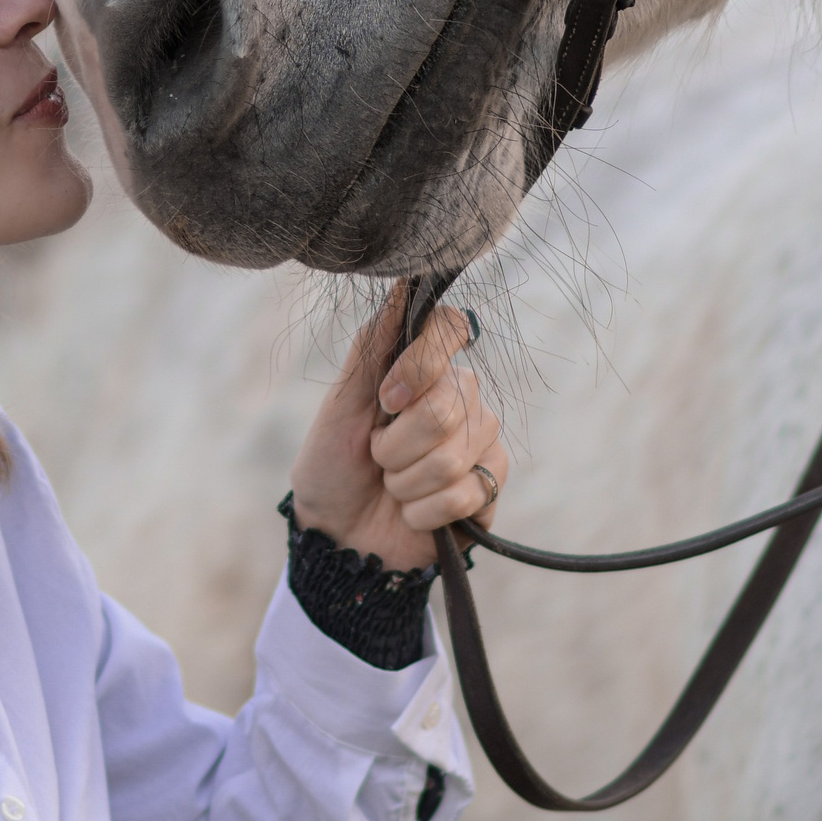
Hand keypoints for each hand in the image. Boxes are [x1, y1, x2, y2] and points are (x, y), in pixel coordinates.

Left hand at [288, 295, 508, 569]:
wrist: (335, 537)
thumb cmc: (333, 465)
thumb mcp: (341, 405)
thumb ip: (373, 346)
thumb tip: (401, 283)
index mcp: (425, 370)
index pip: (450, 329)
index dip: (420, 365)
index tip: (385, 399)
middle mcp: (462, 400)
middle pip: (446, 406)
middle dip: (394, 445)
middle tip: (377, 457)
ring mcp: (480, 445)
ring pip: (452, 456)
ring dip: (404, 482)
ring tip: (392, 487)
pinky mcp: (489, 492)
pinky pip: (464, 493)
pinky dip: (422, 511)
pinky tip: (412, 514)